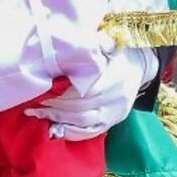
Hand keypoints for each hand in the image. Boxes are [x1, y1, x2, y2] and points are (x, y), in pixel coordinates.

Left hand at [24, 35, 156, 141]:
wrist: (140, 67)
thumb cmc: (119, 52)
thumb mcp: (111, 42)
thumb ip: (96, 43)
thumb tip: (74, 45)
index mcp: (116, 77)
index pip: (87, 91)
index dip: (65, 93)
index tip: (46, 90)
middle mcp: (117, 98)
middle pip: (82, 108)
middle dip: (56, 107)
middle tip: (35, 104)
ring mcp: (116, 113)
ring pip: (83, 122)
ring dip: (59, 119)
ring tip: (39, 114)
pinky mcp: (113, 122)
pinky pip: (90, 133)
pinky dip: (71, 132)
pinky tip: (55, 127)